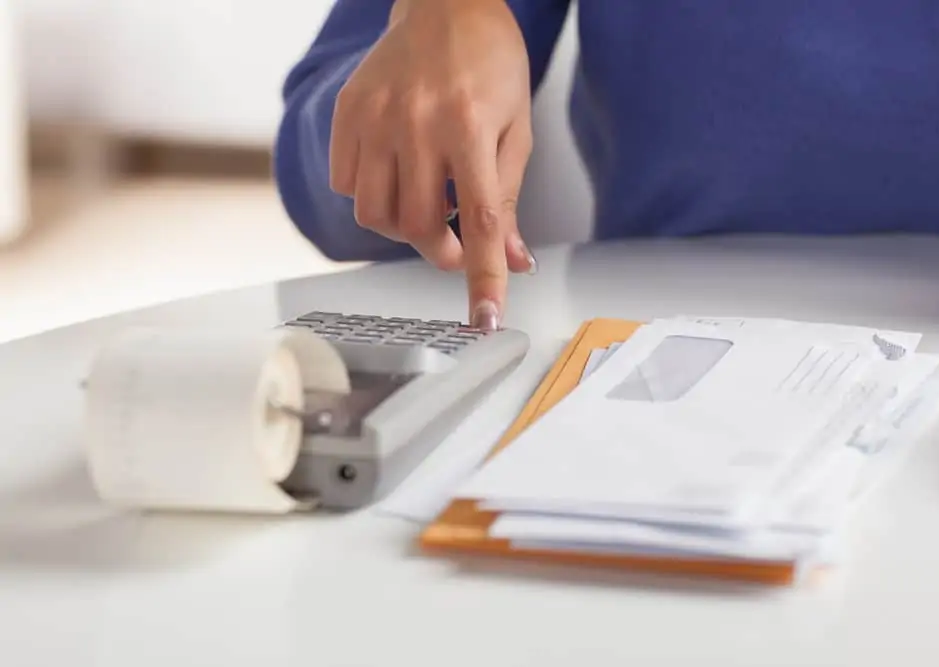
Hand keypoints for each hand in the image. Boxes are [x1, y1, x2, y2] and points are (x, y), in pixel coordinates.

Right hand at [329, 0, 535, 329]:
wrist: (445, 4)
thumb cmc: (490, 65)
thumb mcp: (516, 129)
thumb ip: (508, 199)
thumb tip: (512, 261)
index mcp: (470, 125)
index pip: (479, 219)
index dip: (483, 276)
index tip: (485, 318)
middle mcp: (416, 121)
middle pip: (417, 225)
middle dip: (439, 250)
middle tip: (455, 241)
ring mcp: (374, 116)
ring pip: (373, 214)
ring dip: (401, 228)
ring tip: (424, 203)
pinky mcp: (346, 113)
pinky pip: (345, 185)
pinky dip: (370, 196)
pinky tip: (394, 173)